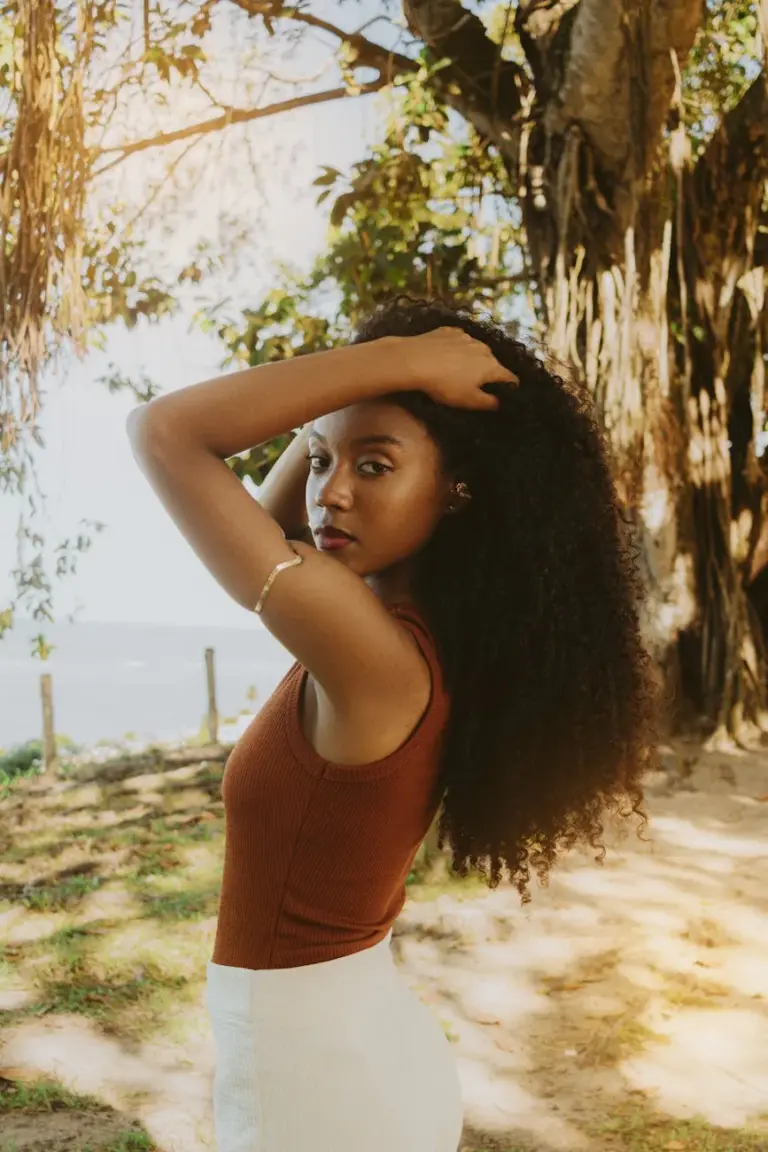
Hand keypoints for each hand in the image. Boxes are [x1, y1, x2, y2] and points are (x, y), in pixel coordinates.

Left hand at [390, 327, 517, 409]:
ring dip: (473, 358)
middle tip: (477, 383)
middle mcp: (484, 348)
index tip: (508, 393)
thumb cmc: (445, 384)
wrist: (415, 359)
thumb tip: (500, 402)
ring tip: (460, 368)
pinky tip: (446, 354)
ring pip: (476, 349)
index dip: (511, 387)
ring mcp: (467, 337)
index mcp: (491, 366)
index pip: (509, 377)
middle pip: (492, 362)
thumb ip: (488, 402)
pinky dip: (457, 348)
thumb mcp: (468, 401)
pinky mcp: (450, 330)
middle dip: (489, 372)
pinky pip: (459, 341)